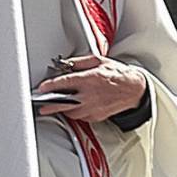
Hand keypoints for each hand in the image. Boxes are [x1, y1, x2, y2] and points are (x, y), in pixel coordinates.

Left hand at [36, 54, 150, 125]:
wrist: (134, 89)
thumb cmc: (118, 75)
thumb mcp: (99, 61)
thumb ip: (80, 62)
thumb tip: (66, 64)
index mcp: (90, 79)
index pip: (66, 82)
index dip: (52, 85)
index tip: (42, 88)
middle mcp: (91, 95)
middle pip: (65, 102)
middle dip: (51, 105)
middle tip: (42, 105)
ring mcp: (94, 107)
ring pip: (72, 112)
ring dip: (63, 108)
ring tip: (56, 105)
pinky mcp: (97, 116)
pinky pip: (81, 116)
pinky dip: (75, 112)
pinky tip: (73, 107)